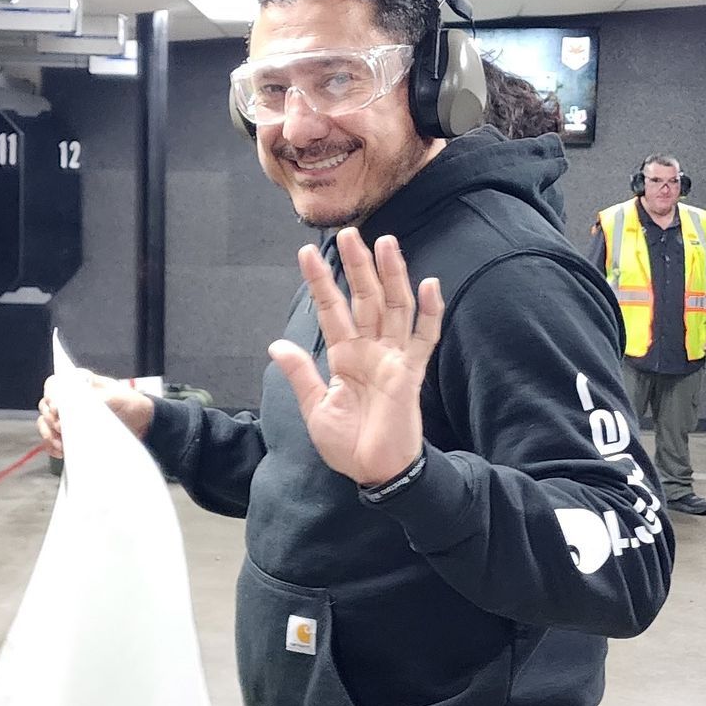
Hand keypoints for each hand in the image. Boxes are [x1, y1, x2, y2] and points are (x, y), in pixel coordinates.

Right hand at [38, 370, 153, 458]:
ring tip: (62, 443)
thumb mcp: (117, 397)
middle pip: (45, 406)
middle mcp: (70, 399)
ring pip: (45, 424)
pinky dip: (53, 447)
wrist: (142, 423)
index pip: (53, 385)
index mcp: (79, 383)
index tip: (57, 411)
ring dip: (50, 435)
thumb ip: (96, 399)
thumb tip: (73, 406)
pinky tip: (62, 451)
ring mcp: (68, 418)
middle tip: (62, 429)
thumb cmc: (131, 404)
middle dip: (51, 419)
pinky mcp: (70, 435)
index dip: (52, 398)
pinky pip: (52, 441)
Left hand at [269, 228, 443, 486]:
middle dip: (357, 266)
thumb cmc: (348, 444)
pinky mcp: (411, 372)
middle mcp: (369, 350)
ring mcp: (392, 358)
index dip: (321, 283)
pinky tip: (428, 284)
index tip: (307, 254)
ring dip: (390, 276)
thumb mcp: (316, 408)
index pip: (332, 310)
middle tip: (349, 233)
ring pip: (393, 307)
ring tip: (384, 243)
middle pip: (365, 298)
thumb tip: (277, 345)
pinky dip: (428, 312)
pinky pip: (423, 337)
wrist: (375, 472)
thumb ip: (301, 374)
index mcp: (345, 356)